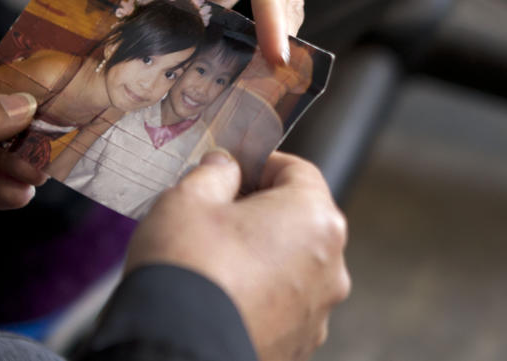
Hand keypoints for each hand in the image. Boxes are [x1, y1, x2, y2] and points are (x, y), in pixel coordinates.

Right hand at [127, 150, 349, 360]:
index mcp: (315, 219)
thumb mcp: (189, 198)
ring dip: (259, 255)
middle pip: (297, 219)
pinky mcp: (297, 346)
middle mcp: (330, 267)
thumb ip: (215, 172)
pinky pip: (281, 305)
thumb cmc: (187, 268)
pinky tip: (219, 293)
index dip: (259, 163)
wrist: (175, 348)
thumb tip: (225, 167)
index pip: (297, 170)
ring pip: (290, 265)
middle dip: (258, 211)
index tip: (231, 168)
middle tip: (214, 213)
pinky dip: (257, 295)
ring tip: (211, 258)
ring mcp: (317, 312)